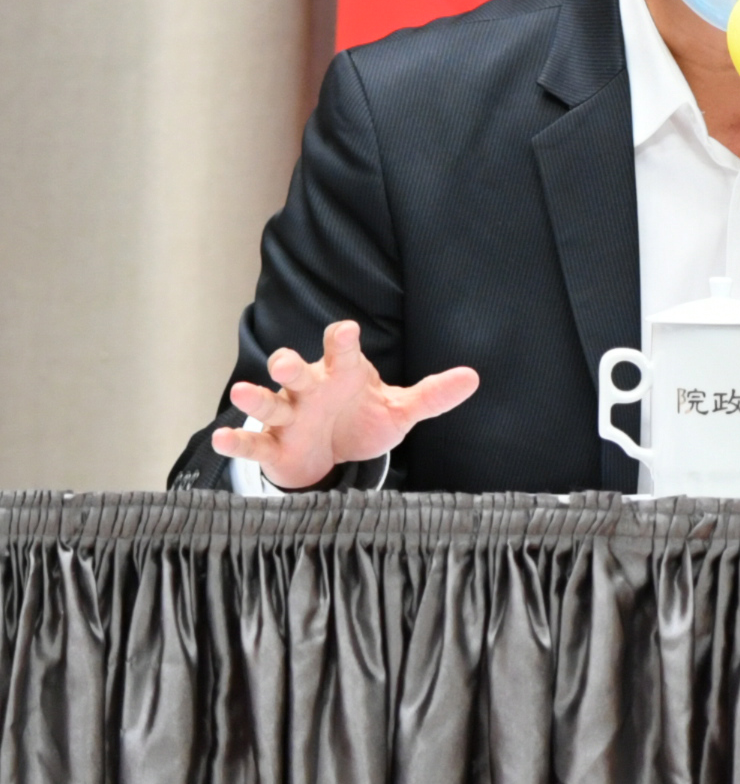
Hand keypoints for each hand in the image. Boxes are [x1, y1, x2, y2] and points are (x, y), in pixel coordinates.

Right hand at [210, 321, 479, 489]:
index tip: (345, 330)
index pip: (344, 353)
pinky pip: (253, 442)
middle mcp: (311, 390)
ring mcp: (289, 417)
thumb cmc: (363, 419)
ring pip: (270, 403)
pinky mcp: (273, 445)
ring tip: (243, 391)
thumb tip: (473, 378)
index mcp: (344, 375)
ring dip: (257, 398)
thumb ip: (431, 395)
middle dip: (290, 366)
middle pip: (297, 372)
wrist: (334, 453)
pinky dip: (237, 442)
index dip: (342, 341)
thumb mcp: (399, 410)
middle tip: (285, 361)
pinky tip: (222, 438)